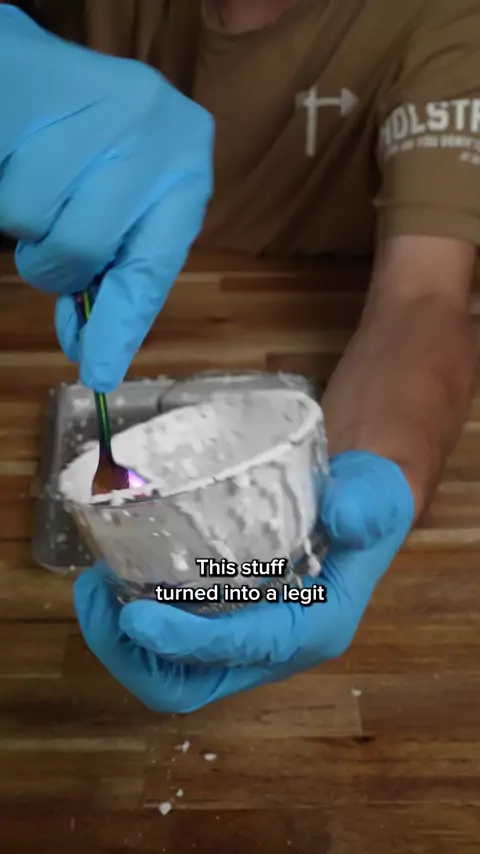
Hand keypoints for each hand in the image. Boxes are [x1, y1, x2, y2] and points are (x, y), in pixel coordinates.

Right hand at [0, 5, 212, 390]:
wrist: (48, 71)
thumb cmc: (92, 153)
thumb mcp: (125, 210)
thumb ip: (116, 270)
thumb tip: (87, 347)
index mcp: (185, 174)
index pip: (151, 268)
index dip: (119, 324)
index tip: (97, 372)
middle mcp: (155, 131)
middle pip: (82, 246)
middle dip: (53, 263)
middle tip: (49, 241)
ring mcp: (100, 100)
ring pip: (30, 215)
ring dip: (21, 222)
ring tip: (34, 182)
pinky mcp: (40, 79)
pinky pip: (3, 180)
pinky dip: (1, 186)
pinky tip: (17, 156)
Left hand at [73, 451, 413, 712]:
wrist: (361, 509)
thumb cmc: (369, 505)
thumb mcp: (376, 497)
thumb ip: (364, 507)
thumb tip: (338, 515)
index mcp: (312, 629)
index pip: (241, 648)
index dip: (186, 641)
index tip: (135, 615)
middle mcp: (274, 648)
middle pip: (191, 684)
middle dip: (133, 656)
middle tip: (95, 597)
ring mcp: (245, 640)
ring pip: (173, 673)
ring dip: (123, 644)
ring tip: (93, 587)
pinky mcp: (227, 620)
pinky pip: (172, 644)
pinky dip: (136, 624)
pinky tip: (117, 579)